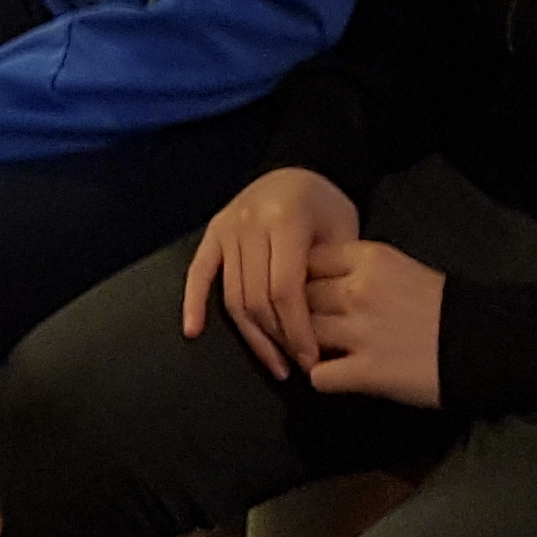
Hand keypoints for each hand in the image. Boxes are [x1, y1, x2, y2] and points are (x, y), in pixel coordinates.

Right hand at [182, 166, 359, 378]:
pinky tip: (193, 331)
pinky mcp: (212, 232)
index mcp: (286, 218)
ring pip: (232, 295)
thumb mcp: (343, 231)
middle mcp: (250, 221)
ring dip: (251, 336)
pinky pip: (198, 272)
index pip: (285, 289)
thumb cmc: (326, 205)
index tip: (311, 359)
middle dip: (277, 339)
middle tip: (296, 365)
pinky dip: (193, 303)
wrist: (299, 171)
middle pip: (257, 298)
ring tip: (273, 362)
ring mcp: (227, 226)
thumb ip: (333, 273)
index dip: (297, 330)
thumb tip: (323, 332)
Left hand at [304, 239, 445, 407]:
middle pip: (300, 295)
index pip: (308, 259)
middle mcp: (358, 290)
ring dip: (305, 344)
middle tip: (306, 324)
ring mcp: (359, 332)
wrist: (480, 343)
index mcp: (369, 258)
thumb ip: (360, 270)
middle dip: (299, 311)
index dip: (302, 276)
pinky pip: (318, 376)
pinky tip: (333, 376)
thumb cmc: (444, 305)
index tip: (305, 289)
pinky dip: (320, 378)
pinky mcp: (365, 371)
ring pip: (302, 333)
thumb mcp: (400, 268)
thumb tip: (320, 279)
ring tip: (315, 351)